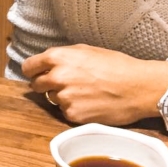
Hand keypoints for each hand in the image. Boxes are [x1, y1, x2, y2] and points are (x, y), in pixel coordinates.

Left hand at [21, 44, 167, 125]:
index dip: (33, 70)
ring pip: (52, 99)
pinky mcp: (73, 115)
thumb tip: (47, 63)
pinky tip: (90, 103)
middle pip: (36, 85)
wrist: (138, 87)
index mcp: (58, 57)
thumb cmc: (116, 65)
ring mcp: (64, 98)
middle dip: (45, 84)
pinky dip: (74, 109)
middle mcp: (57, 77)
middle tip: (63, 83)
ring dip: (62, 96)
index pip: (29, 66)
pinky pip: (65, 112)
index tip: (36, 73)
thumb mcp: (86, 50)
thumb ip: (62, 57)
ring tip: (84, 92)